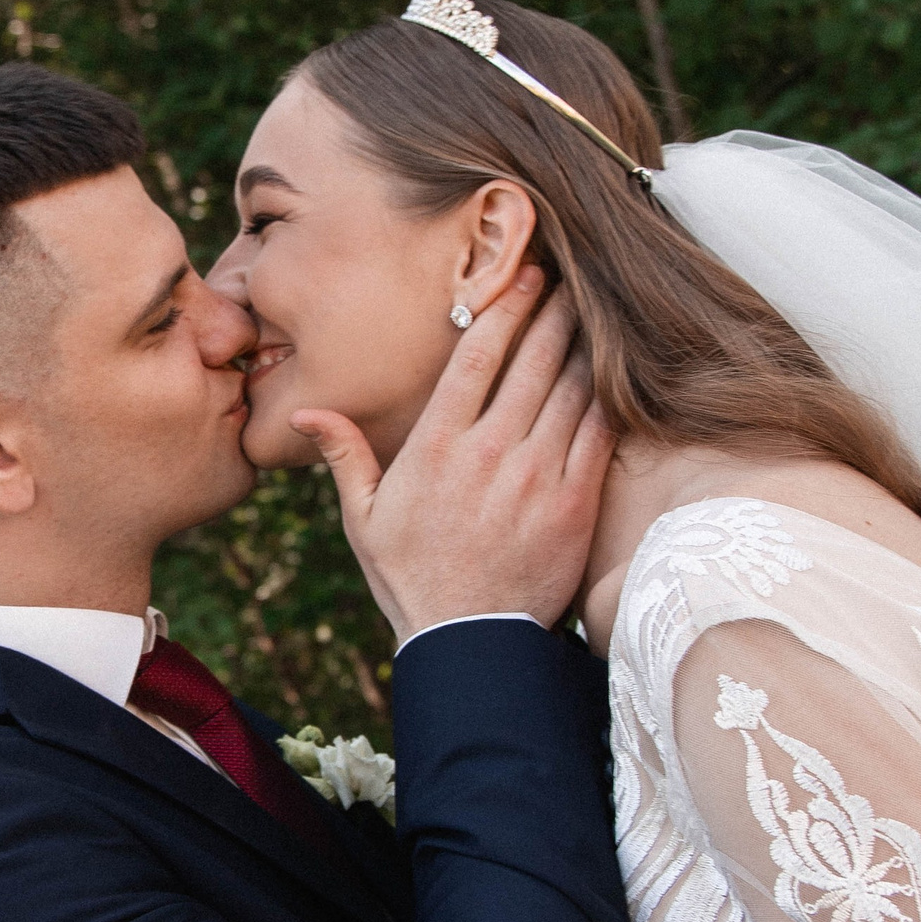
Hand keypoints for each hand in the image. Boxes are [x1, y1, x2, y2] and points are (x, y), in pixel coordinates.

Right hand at [291, 270, 613, 643]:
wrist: (470, 643)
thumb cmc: (413, 579)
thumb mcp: (364, 519)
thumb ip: (345, 455)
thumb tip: (305, 410)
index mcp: (436, 447)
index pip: (477, 355)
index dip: (505, 307)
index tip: (524, 278)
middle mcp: (489, 453)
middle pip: (533, 359)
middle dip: (553, 311)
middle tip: (570, 280)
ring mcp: (538, 477)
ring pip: (572, 388)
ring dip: (585, 344)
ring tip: (595, 315)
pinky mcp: (576, 503)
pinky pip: (600, 433)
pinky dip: (609, 396)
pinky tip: (615, 373)